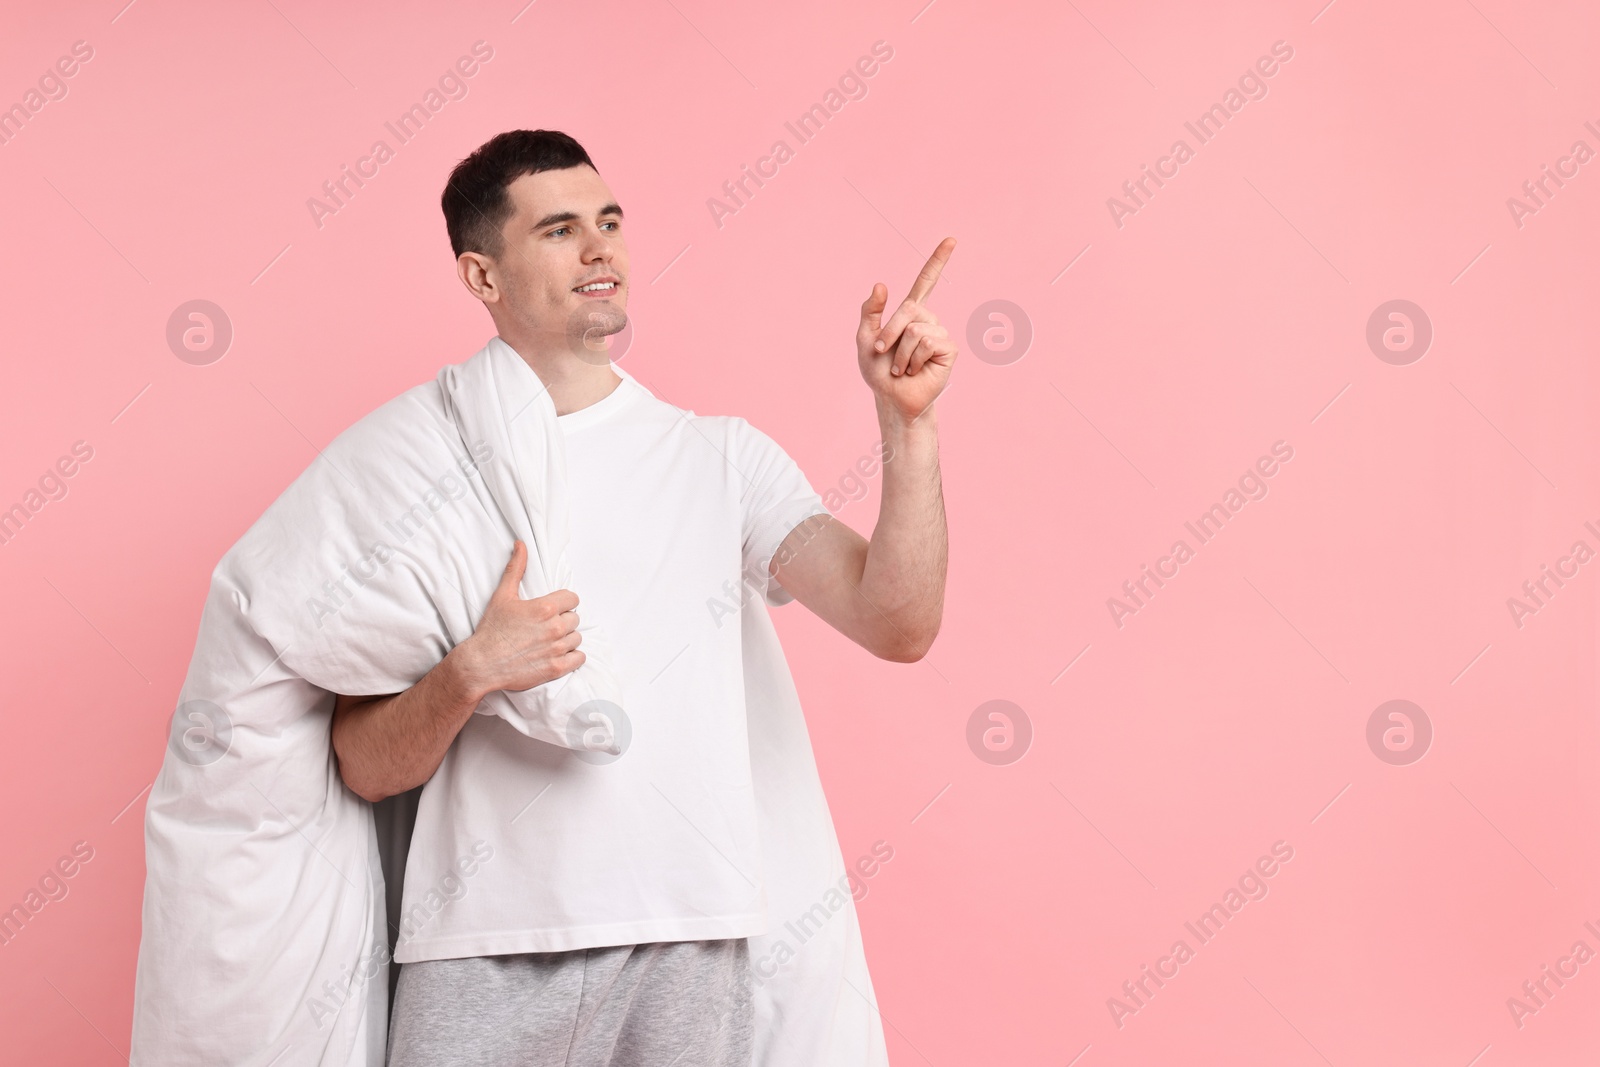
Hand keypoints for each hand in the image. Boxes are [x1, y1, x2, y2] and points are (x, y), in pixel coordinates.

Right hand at [449, 540, 584, 698]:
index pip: (573, 599)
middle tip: (546, 626)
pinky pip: (579, 658)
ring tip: (549, 640)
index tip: (553, 608)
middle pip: (574, 618)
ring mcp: (556, 649)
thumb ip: (516, 569)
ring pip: (576, 638)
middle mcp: (554, 628)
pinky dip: (572, 657)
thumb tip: (521, 544)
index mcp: (545, 608)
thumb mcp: (502, 596)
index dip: (563, 603)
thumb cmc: (491, 630)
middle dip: (563, 620)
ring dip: (566, 638)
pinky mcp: (556, 668)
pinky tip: (558, 654)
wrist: (481, 664)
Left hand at [857, 237, 957, 422]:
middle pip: (910, 308)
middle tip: (883, 353)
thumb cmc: (879, 372)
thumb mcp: (864, 338)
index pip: (926, 282)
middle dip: (890, 332)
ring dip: (900, 352)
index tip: (951, 240)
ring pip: (916, 328)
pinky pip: (927, 342)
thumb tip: (881, 284)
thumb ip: (871, 311)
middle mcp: (928, 320)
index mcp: (909, 314)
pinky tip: (915, 371)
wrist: (892, 398)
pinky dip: (914, 359)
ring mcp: (940, 334)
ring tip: (902, 367)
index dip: (938, 261)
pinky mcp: (948, 350)